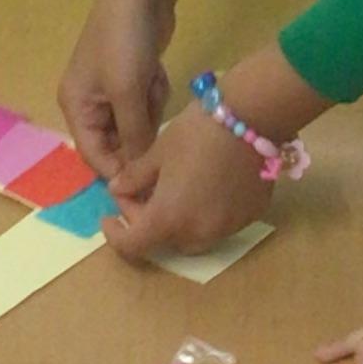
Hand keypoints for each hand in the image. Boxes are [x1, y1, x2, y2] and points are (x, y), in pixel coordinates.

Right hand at [57, 0, 210, 176]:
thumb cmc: (124, 42)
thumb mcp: (127, 93)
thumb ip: (131, 137)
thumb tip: (135, 175)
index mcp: (76, 106)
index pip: (94, 156)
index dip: (118, 172)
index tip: (147, 183)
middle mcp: (89, 103)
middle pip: (117, 142)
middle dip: (139, 129)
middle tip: (152, 111)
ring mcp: (112, 91)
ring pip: (137, 124)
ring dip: (149, 107)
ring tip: (150, 78)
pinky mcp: (133, 79)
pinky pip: (147, 104)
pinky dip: (155, 92)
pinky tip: (155, 70)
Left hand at [100, 103, 275, 264]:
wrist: (252, 118)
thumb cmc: (196, 132)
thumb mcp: (157, 152)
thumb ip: (135, 178)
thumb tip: (119, 190)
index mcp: (169, 219)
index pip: (133, 246)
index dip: (116, 235)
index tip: (110, 217)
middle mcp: (199, 233)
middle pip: (164, 242)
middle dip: (147, 223)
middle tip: (140, 195)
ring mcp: (228, 228)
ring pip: (194, 238)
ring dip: (177, 223)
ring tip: (173, 193)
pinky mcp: (250, 217)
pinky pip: (220, 225)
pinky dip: (205, 215)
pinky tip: (206, 188)